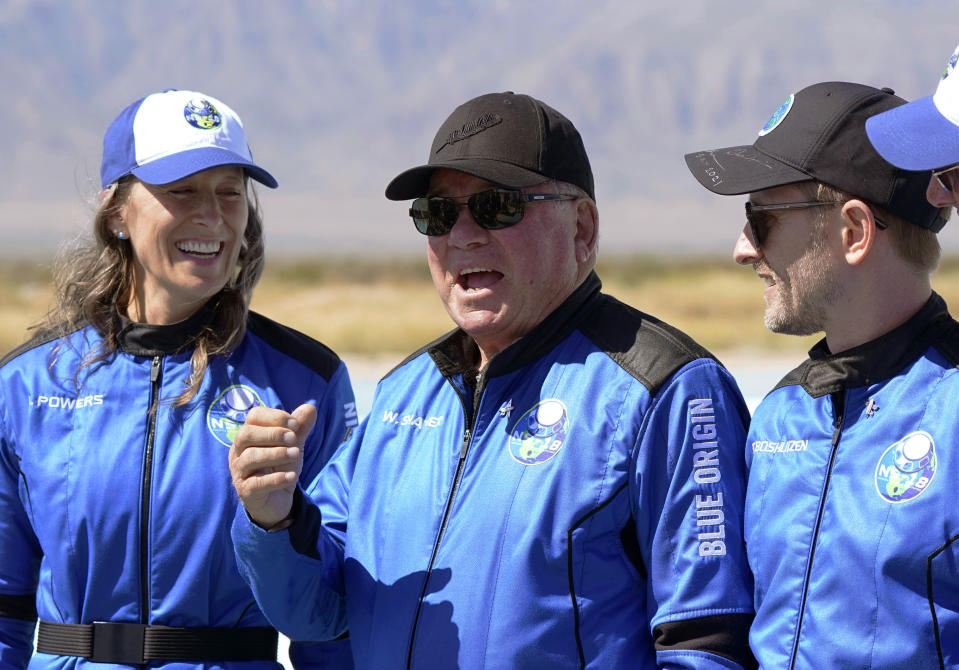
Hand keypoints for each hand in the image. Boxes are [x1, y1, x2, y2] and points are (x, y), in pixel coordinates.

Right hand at [229, 403, 316, 528]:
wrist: (277, 501)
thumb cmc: (279, 467)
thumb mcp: (292, 446)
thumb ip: (299, 428)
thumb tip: (310, 407)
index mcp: (249, 436)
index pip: (253, 417)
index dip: (275, 417)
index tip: (295, 425)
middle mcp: (238, 452)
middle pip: (246, 435)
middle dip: (272, 434)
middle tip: (294, 439)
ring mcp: (239, 473)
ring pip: (249, 458)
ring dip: (275, 454)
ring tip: (296, 454)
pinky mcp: (246, 492)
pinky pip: (256, 483)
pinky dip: (275, 478)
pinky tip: (292, 476)